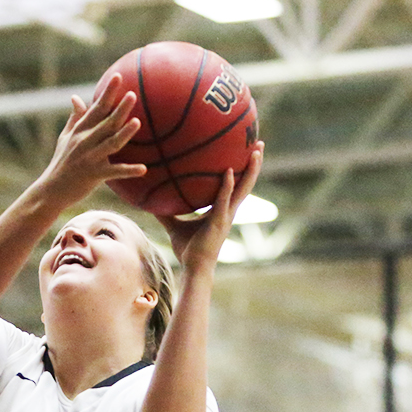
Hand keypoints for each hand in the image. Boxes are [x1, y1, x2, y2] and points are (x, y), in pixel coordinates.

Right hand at [32, 73, 146, 210]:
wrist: (51, 190)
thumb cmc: (61, 162)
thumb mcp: (64, 138)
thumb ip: (74, 118)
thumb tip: (75, 97)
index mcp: (79, 130)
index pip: (96, 108)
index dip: (108, 92)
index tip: (118, 77)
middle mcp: (84, 141)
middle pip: (106, 123)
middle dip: (120, 109)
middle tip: (133, 95)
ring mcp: (89, 158)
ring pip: (110, 143)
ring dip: (124, 133)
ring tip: (137, 122)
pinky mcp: (94, 175)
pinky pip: (114, 172)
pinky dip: (128, 171)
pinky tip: (143, 169)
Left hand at [154, 140, 264, 271]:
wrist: (193, 267)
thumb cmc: (187, 249)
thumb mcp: (174, 225)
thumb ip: (167, 212)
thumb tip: (152, 199)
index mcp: (222, 209)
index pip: (235, 185)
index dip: (242, 169)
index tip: (246, 152)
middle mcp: (229, 210)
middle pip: (246, 182)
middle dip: (254, 164)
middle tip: (259, 144)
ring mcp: (227, 215)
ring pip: (243, 189)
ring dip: (250, 170)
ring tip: (256, 151)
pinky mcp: (220, 221)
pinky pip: (224, 200)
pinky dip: (227, 185)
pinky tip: (228, 171)